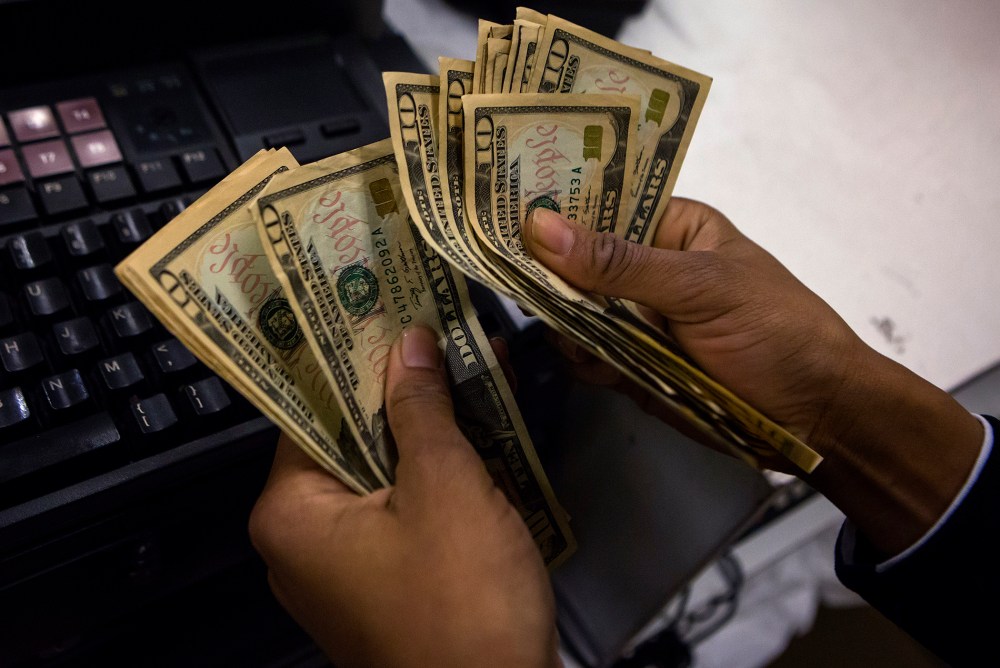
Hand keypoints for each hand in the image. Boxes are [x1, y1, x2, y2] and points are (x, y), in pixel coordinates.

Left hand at [249, 326, 557, 667]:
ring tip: (469, 368)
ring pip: (382, 472)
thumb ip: (421, 408)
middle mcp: (302, 542)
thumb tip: (409, 344)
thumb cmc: (462, 604)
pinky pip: (403, 509)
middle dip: (402, 389)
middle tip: (437, 329)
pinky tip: (478, 433)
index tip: (385, 308)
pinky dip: (437, 474)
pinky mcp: (385, 583)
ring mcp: (344, 568)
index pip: (310, 408)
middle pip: (348, 438)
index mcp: (290, 514)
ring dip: (428, 428)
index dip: (352, 355)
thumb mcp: (446, 487)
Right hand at [523, 199, 982, 555]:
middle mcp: (643, 269)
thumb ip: (618, 263)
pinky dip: (579, 360)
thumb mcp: (700, 287)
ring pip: (573, 312)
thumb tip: (538, 226)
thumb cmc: (774, 330)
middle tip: (493, 267)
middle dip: (545, 269)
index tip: (496, 205)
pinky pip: (586, 356)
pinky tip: (582, 360)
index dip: (554, 204)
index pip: (599, 203)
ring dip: (560, 320)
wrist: (816, 418)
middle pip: (575, 261)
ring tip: (550, 322)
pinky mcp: (630, 367)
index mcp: (669, 227)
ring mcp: (634, 320)